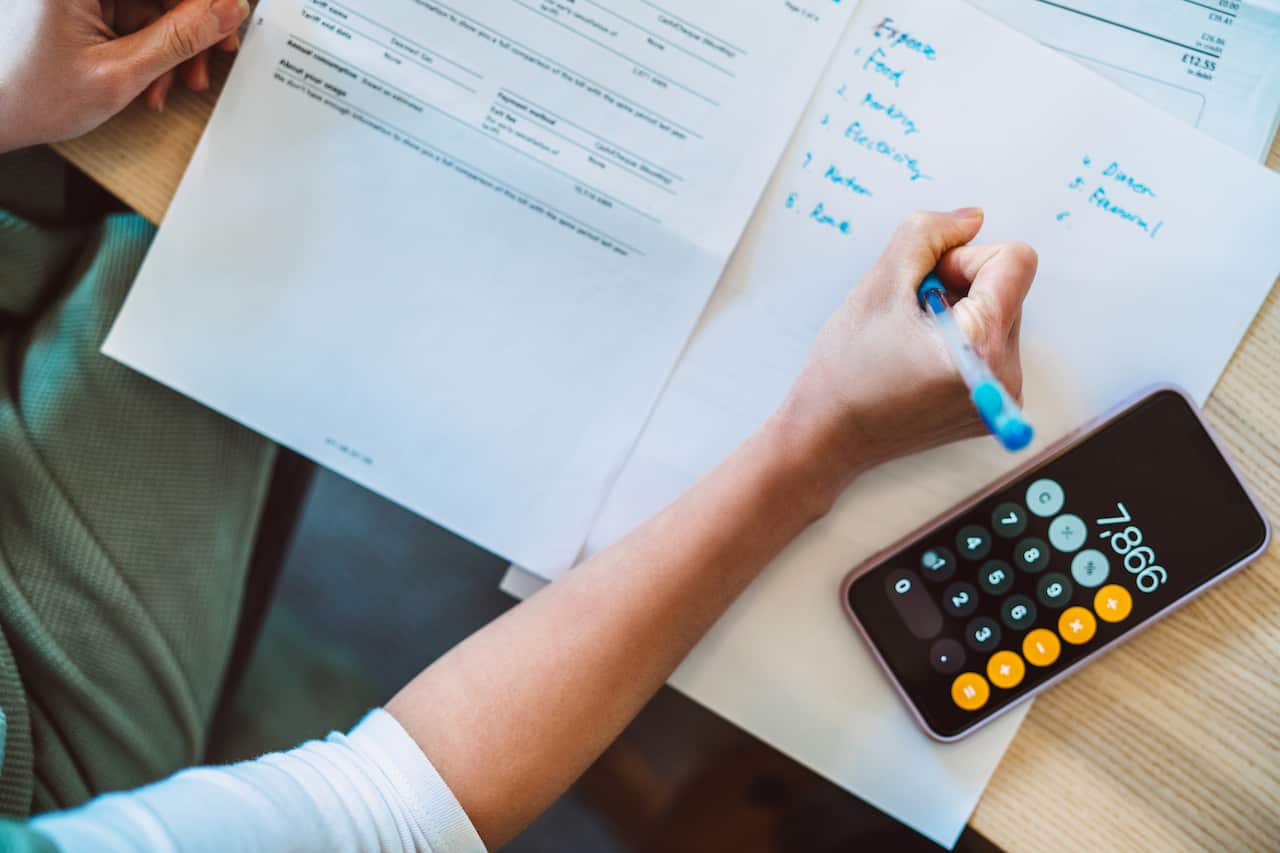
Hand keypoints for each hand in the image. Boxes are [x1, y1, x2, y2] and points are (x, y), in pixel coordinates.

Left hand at [0, 0, 248, 152]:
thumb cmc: (30, 95)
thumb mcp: (119, 73)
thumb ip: (179, 39)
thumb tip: (228, 9)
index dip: (206, 1)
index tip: (231, 19)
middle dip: (189, 28)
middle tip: (209, 61)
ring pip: (152, 6)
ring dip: (171, 46)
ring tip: (170, 85)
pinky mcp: (79, 4)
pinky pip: (134, 16)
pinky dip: (148, 48)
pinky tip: (149, 79)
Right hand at [778, 207, 1036, 491]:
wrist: (828, 436)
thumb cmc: (845, 368)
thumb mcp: (879, 284)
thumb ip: (927, 234)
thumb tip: (971, 219)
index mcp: (982, 346)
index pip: (1015, 261)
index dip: (966, 259)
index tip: (926, 285)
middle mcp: (1006, 378)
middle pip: (1007, 289)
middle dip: (960, 288)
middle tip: (910, 316)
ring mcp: (1003, 397)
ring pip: (998, 315)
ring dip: (957, 313)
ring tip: (911, 341)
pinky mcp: (994, 408)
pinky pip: (991, 346)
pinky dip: (959, 341)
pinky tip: (919, 361)